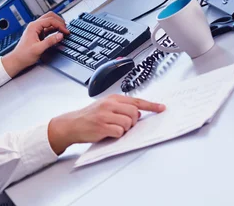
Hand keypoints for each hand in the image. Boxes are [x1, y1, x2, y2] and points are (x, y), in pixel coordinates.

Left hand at [1, 12, 69, 76]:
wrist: (17, 60)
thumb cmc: (24, 55)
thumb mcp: (38, 48)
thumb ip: (50, 41)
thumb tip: (60, 35)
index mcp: (34, 26)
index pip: (50, 20)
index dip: (60, 25)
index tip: (65, 31)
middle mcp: (35, 26)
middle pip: (49, 17)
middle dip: (59, 21)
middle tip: (66, 28)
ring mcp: (36, 29)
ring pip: (49, 22)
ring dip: (57, 24)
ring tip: (64, 30)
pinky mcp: (38, 34)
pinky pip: (48, 28)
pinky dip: (54, 29)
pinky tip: (58, 34)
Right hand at [47, 95, 165, 154]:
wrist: (71, 124)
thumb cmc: (89, 117)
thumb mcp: (104, 106)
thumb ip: (120, 107)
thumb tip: (137, 112)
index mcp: (112, 98)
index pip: (136, 100)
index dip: (151, 105)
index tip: (161, 108)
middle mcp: (109, 104)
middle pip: (134, 113)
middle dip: (133, 121)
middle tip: (123, 124)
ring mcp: (105, 115)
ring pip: (128, 123)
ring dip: (124, 129)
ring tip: (112, 128)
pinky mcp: (102, 126)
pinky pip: (120, 132)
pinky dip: (117, 135)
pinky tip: (108, 133)